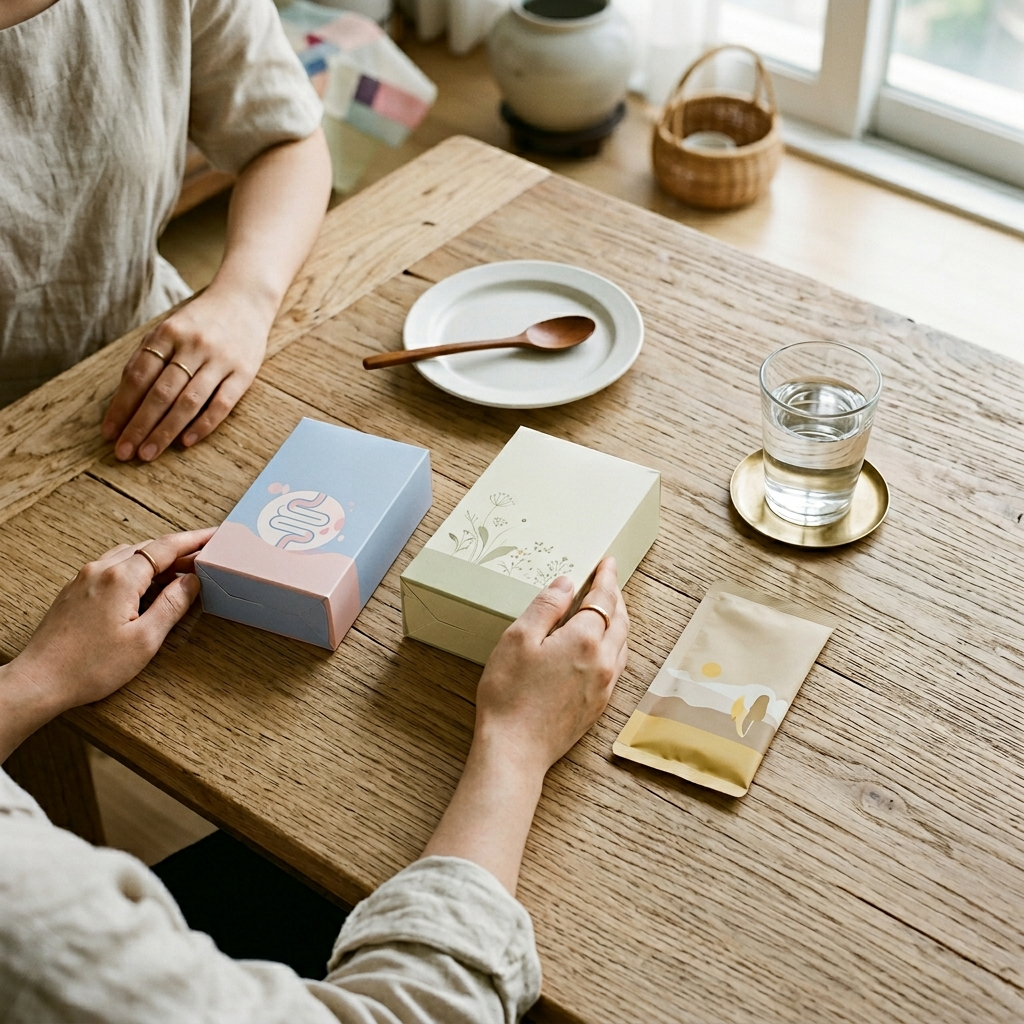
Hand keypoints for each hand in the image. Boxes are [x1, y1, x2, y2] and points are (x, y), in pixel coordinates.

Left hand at [0, 530, 212, 761]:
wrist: (40, 681)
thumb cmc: (89, 667)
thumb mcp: (145, 640)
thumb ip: (173, 605)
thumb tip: (192, 581)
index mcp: (121, 578)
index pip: (166, 547)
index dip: (194, 540)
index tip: (214, 535)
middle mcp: (101, 570)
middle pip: (148, 548)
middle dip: (179, 551)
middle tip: (204, 560)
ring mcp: (85, 578)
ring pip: (129, 555)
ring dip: (156, 559)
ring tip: (178, 574)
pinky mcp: (75, 590)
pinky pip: (112, 567)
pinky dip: (135, 568)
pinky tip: (144, 586)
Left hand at [101, 284, 272, 461]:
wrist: (245, 299)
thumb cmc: (200, 321)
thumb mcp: (169, 328)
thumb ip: (148, 357)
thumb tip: (124, 398)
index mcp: (168, 333)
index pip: (138, 375)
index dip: (122, 406)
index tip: (109, 432)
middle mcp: (193, 346)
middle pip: (161, 393)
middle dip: (139, 425)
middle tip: (124, 452)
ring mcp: (220, 360)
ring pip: (189, 402)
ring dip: (166, 431)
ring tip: (148, 453)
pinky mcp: (244, 373)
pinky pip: (221, 404)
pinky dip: (203, 425)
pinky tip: (186, 442)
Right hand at [419, 558, 628, 893]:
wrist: (515, 751)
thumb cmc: (509, 695)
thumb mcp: (518, 639)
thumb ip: (545, 607)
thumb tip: (566, 584)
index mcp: (585, 640)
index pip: (602, 599)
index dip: (605, 578)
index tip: (607, 562)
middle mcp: (604, 662)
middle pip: (619, 620)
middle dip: (616, 597)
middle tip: (609, 580)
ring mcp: (604, 687)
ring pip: (622, 644)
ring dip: (618, 621)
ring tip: (609, 608)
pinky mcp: (598, 706)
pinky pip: (616, 665)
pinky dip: (615, 645)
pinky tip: (603, 647)